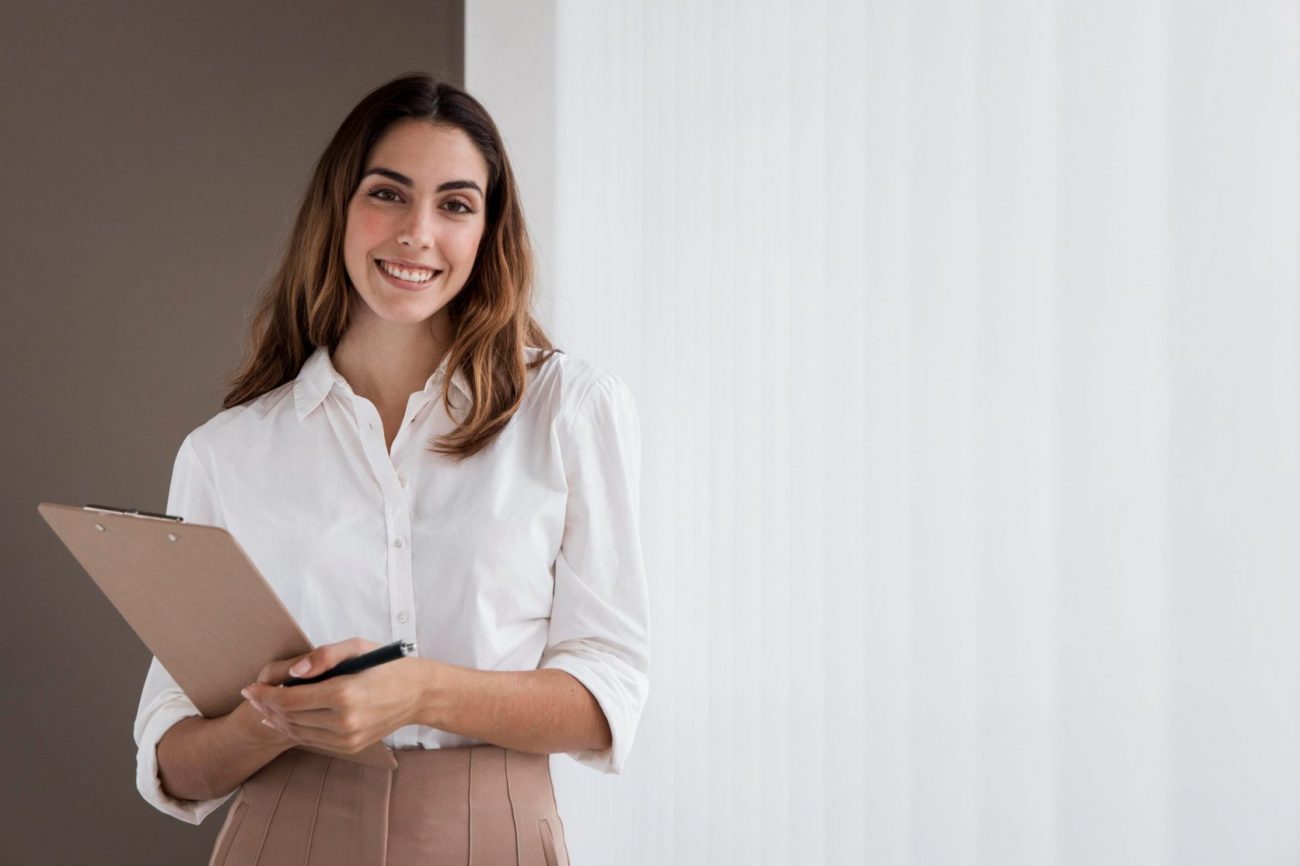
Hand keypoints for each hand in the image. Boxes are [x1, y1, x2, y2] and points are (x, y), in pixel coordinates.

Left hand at [240, 637, 425, 754]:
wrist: (418, 694)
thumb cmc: (387, 665)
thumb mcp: (357, 647)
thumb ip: (323, 656)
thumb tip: (293, 672)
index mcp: (343, 694)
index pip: (290, 699)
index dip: (264, 695)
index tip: (250, 687)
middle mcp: (344, 721)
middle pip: (289, 717)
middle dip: (266, 706)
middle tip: (253, 695)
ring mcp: (347, 738)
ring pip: (297, 732)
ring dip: (276, 720)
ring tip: (264, 707)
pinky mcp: (350, 747)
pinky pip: (312, 740)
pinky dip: (294, 730)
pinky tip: (285, 720)